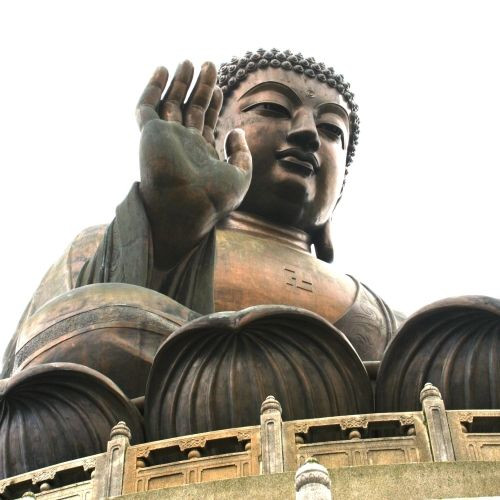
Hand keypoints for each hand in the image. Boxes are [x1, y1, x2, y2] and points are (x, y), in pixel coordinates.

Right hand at [135, 62, 251, 268]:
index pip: (206, 122)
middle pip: (191, 108)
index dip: (213, 104)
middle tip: (209, 65)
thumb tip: (237, 132)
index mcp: (202, 153)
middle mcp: (183, 144)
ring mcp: (165, 138)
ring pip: (170, 103)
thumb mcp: (241, 176)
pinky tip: (163, 70)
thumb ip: (242, 154)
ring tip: (190, 62)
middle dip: (200, 87)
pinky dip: (152, 88)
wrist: (186, 208)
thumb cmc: (214, 199)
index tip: (220, 88)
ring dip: (179, 82)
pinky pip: (146, 106)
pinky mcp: (150, 133)